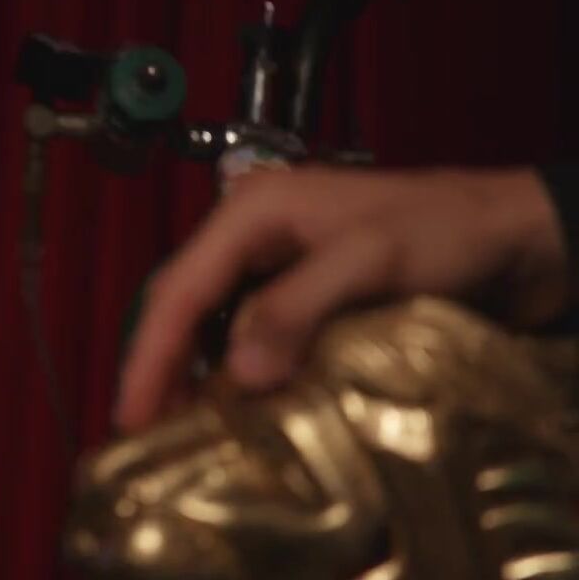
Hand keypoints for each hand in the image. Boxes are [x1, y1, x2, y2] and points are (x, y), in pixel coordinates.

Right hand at [114, 167, 568, 432]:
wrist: (514, 231)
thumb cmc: (447, 230)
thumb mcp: (373, 258)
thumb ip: (298, 305)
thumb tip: (239, 371)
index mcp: (252, 211)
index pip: (180, 287)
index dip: (149, 354)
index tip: (131, 413)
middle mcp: (250, 233)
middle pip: (181, 303)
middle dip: (157, 367)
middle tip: (143, 432)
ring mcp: (272, 261)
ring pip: (208, 320)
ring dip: (189, 372)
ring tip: (177, 427)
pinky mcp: (298, 290)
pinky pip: (245, 332)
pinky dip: (228, 370)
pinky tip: (229, 404)